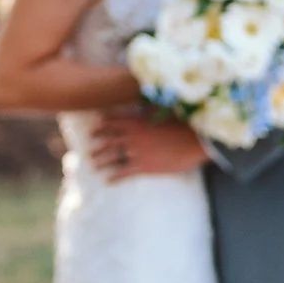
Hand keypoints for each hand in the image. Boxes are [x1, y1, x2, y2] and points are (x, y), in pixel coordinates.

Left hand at [90, 108, 207, 180]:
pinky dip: (114, 177)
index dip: (102, 125)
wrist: (195, 142)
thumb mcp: (165, 110)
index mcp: (137, 121)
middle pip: (108, 140)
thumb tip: (144, 102)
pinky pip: (123, 173)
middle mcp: (132, 136)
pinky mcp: (144, 167)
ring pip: (111, 157)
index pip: (113, 121)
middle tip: (88, 149)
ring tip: (93, 165)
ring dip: (100, 161)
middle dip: (97, 145)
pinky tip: (108, 180)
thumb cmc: (184, 124)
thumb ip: (150, 107)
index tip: (94, 127)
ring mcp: (136, 152)